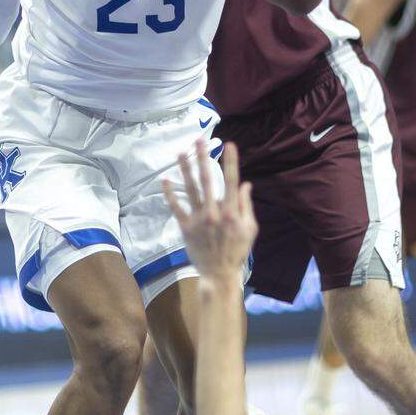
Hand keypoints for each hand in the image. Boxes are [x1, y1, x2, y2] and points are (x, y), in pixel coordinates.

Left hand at [163, 140, 256, 281]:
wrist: (219, 273)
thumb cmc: (237, 251)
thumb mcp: (250, 229)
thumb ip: (246, 205)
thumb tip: (245, 184)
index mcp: (231, 211)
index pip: (231, 180)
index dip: (230, 161)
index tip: (229, 145)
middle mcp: (214, 212)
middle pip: (207, 179)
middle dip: (203, 158)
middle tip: (199, 141)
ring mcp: (199, 219)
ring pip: (191, 189)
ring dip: (185, 169)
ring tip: (181, 153)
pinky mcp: (186, 227)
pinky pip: (177, 207)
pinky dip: (170, 194)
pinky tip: (165, 180)